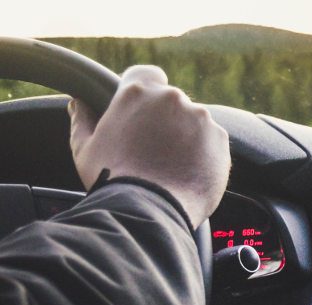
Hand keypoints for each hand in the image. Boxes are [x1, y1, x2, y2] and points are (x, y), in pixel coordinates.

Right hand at [68, 65, 229, 227]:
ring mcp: (201, 118)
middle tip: (155, 149)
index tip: (144, 111)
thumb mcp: (85, 149)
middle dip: (166, 120)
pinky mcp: (220, 141)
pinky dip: (204, 154)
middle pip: (172, 102)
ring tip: (172, 166)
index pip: (148, 75)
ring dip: (187, 136)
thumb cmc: (112, 180)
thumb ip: (83, 120)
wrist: (150, 211)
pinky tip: (188, 173)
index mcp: (137, 92)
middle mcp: (172, 99)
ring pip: (195, 122)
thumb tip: (78, 103)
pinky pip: (213, 142)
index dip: (146, 93)